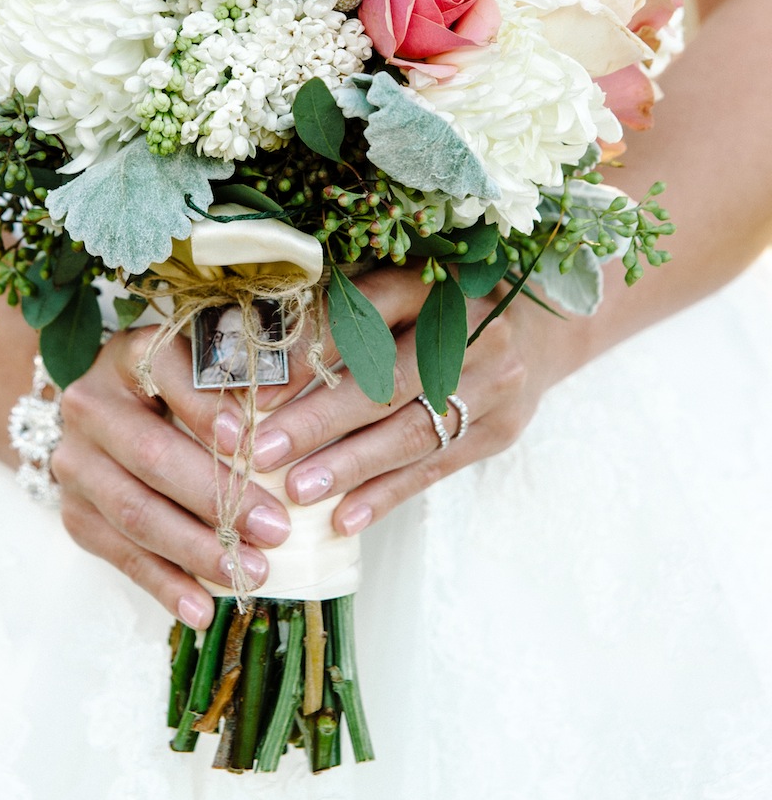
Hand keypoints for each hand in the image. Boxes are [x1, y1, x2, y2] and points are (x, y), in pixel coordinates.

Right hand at [53, 327, 293, 629]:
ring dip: (196, 550)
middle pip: (152, 456)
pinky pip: (120, 555)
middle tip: (276, 530)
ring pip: (135, 513)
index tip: (249, 442)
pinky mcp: (75, 513)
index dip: (206, 408)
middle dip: (218, 498)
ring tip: (252, 573)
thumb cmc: (177, 388)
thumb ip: (237, 380)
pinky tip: (202, 608)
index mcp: (130, 355)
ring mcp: (76, 463)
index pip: (167, 373)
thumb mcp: (201, 365)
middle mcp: (91, 404)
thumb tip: (289, 418)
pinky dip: (164, 585)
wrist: (101, 414)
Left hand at [211, 265, 583, 534]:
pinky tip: (344, 518)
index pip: (366, 316)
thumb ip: (342, 309)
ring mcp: (495, 383)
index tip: (258, 391)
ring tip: (298, 490)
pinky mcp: (501, 429)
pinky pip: (436, 468)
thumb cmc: (444, 305)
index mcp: (434, 282)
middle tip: (263, 451)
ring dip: (351, 466)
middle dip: (320, 422)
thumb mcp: (403, 286)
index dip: (311, 354)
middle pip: (388, 381)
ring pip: (413, 432)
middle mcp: (472, 329)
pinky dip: (387, 494)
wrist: (542, 329)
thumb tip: (256, 354)